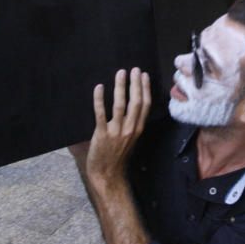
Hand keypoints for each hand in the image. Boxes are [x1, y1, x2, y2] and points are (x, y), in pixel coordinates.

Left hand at [84, 69, 151, 189]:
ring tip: (120, 73)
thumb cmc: (117, 156)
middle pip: (136, 102)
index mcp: (137, 129)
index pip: (145, 105)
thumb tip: (127, 103)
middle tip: (134, 69)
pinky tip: (99, 87)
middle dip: (135, 84)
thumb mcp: (129, 139)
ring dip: (121, 87)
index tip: (144, 75)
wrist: (107, 175)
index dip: (145, 89)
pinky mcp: (102, 135)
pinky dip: (99, 99)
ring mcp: (116, 132)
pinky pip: (100, 114)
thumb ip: (129, 123)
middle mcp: (130, 129)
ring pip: (120, 105)